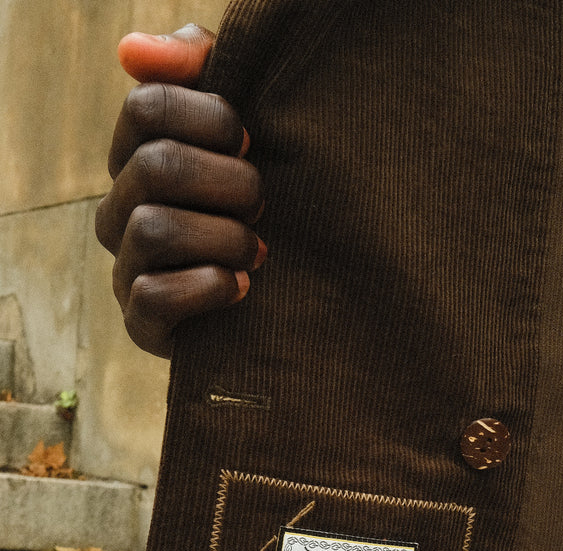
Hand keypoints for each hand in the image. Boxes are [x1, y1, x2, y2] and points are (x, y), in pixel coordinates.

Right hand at [96, 25, 265, 357]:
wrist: (281, 305)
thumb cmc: (257, 209)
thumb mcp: (239, 130)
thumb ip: (198, 67)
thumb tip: (132, 51)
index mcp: (136, 157)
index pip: (148, 105)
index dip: (212, 117)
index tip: (252, 143)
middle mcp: (119, 210)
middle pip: (157, 165)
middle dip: (229, 181)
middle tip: (262, 203)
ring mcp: (125, 268)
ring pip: (155, 229)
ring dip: (225, 236)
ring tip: (259, 251)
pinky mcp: (141, 323)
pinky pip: (154, 296)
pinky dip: (208, 288)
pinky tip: (242, 287)